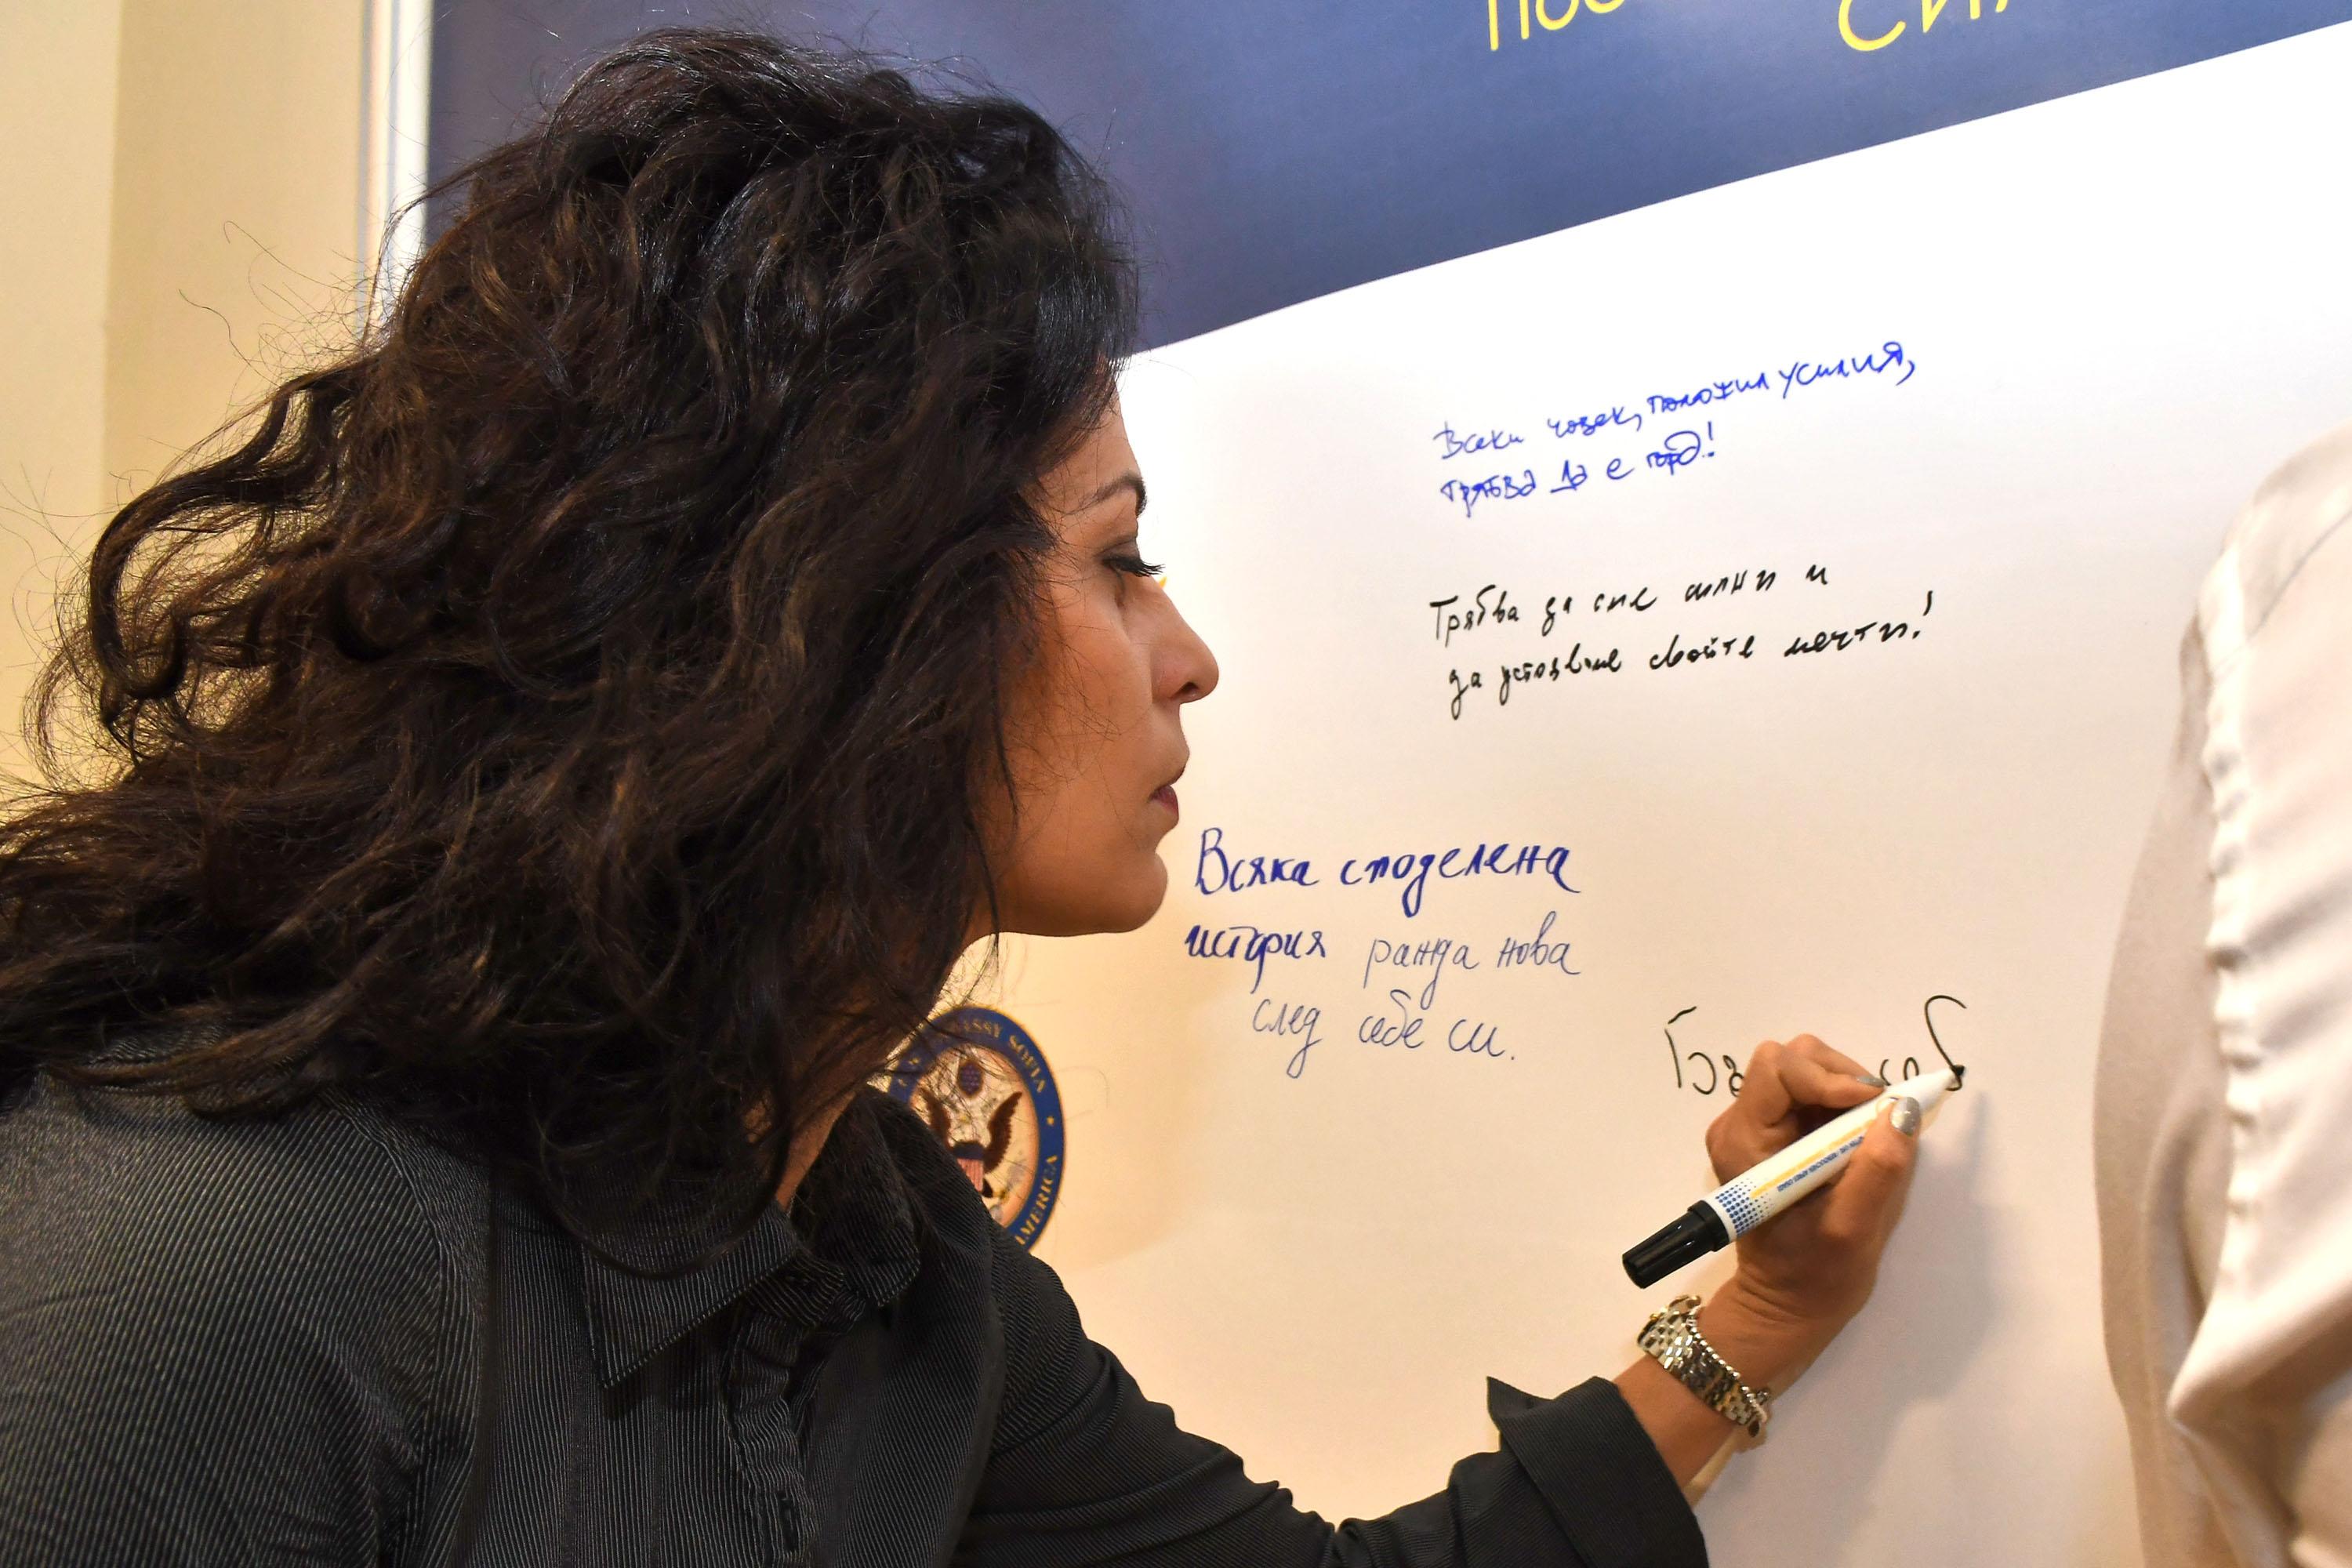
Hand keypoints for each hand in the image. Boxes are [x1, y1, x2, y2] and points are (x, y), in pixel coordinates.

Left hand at [1695, 1035, 1919, 1389]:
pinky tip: (1857, 1143)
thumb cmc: (1814, 1277)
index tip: (1870, 1106)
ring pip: (1804, 1071)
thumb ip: (1878, 1170)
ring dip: (1846, 1093)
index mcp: (1744, 1141)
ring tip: (1869, 1135)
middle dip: (1842, 1079)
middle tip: (1877, 1120)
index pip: (1778, 1068)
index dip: (1829, 1076)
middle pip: (1792, 1059)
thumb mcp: (1853, 1231)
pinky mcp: (1775, 1135)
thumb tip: (1902, 1110)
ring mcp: (1755, 1127)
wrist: (1786, 1305)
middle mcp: (1740, 1124)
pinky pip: (1810, 1096)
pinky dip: (1842, 1107)